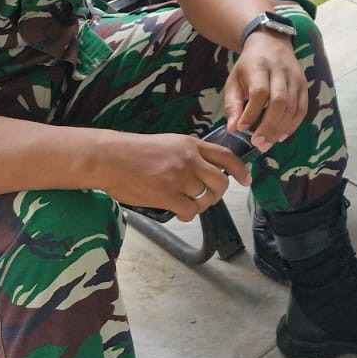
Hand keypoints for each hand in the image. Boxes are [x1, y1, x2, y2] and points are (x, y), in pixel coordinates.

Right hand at [102, 132, 245, 223]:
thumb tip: (203, 171)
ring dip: (199, 205)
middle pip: (220, 182)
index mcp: (191, 144)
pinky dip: (187, 214)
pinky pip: (189, 211)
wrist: (111, 158)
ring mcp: (180, 178)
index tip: (246, 180)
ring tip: (185, 203)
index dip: (240, 170)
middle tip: (207, 198)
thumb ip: (188, 154)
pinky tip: (178, 210)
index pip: (226, 156)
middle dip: (217, 194)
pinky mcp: (168, 195)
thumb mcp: (169, 143)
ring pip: (204, 198)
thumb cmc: (134, 151)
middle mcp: (190, 160)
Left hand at [226, 23, 309, 148]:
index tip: (241, 129)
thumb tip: (233, 129)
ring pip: (292, 107)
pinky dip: (293, 125)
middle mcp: (281, 71)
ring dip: (280, 129)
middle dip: (269, 126)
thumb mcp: (234, 80)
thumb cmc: (249, 65)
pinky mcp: (303, 85)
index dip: (251, 113)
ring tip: (267, 143)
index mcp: (259, 67)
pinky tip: (281, 135)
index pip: (259, 92)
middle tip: (258, 143)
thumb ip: (232, 104)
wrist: (271, 43)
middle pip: (279, 101)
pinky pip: (302, 108)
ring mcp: (295, 78)